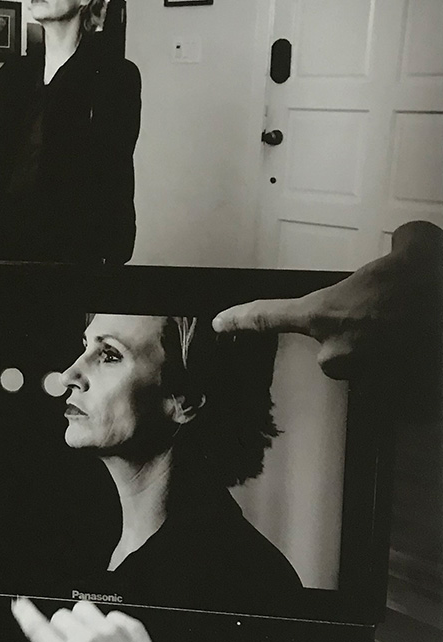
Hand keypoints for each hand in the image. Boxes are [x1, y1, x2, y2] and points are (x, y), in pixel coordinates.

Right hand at [11, 597, 218, 641]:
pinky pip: (107, 613)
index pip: (36, 627)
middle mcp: (87, 640)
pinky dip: (105, 625)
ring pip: (81, 608)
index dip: (24, 613)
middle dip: (58, 630)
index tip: (19, 606)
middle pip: (58, 615)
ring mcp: (109, 629)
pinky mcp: (129, 624)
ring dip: (80, 622)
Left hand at [212, 221, 442, 379]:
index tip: (220, 323)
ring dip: (390, 345)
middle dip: (362, 329)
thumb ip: (396, 244)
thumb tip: (404, 240)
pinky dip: (411, 362)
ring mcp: (366, 380)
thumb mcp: (413, 247)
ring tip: (418, 325)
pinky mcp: (396, 402)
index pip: (268, 316)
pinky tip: (426, 344)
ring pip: (371, 359)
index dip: (241, 318)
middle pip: (335, 342)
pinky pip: (398, 379)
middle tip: (395, 312)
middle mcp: (337, 352)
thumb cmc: (433, 286)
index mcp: (327, 314)